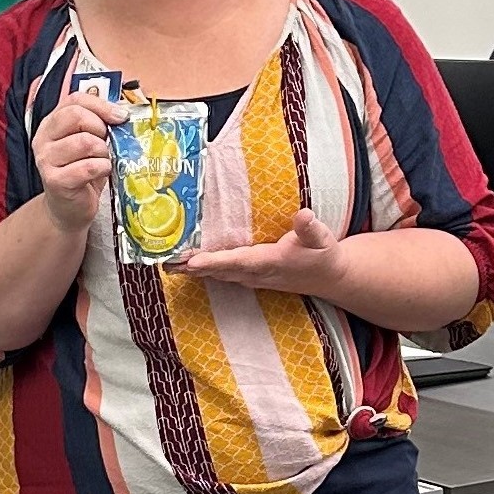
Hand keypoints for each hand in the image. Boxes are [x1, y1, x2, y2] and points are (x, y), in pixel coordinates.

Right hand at [31, 94, 125, 233]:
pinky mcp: (55, 181)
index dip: (101, 105)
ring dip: (104, 151)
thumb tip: (122, 111)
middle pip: (77, 116)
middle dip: (101, 128)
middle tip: (108, 142)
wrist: (69, 209)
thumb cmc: (82, 172)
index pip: (75, 100)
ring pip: (85, 142)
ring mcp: (46, 160)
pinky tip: (102, 172)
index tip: (120, 116)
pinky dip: (102, 168)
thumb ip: (99, 122)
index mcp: (51, 123)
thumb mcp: (90, 141)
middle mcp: (43, 138)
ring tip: (104, 160)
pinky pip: (88, 166)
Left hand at [181, 207, 350, 294]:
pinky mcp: (247, 277)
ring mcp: (250, 278)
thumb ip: (310, 228)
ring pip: (216, 274)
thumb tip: (303, 215)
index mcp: (270, 262)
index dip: (214, 261)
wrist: (327, 278)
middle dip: (192, 267)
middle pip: (218, 270)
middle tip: (165, 262)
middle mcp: (255, 273)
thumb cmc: (322, 255)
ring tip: (167, 263)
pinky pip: (220, 273)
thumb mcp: (322, 239)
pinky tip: (183, 264)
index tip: (192, 262)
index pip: (238, 261)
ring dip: (191, 270)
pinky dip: (201, 269)